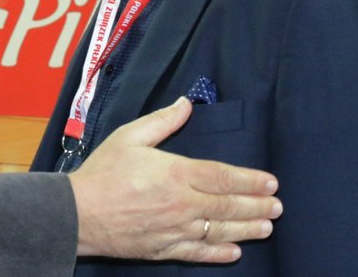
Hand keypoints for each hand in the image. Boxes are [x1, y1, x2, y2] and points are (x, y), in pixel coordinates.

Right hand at [68, 97, 280, 262]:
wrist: (79, 212)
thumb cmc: (103, 171)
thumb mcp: (130, 136)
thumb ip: (162, 121)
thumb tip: (186, 103)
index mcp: (176, 173)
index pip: (223, 177)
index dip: (250, 180)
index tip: (270, 182)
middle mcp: (182, 204)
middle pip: (229, 206)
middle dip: (257, 205)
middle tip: (278, 206)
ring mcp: (175, 229)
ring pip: (220, 231)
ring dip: (247, 229)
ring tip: (267, 226)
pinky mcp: (165, 248)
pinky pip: (199, 253)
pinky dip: (220, 253)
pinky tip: (235, 252)